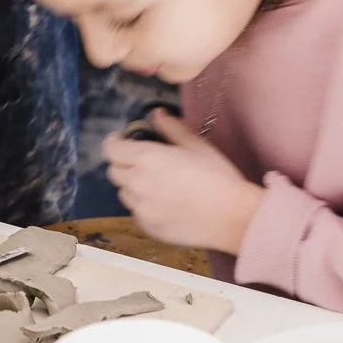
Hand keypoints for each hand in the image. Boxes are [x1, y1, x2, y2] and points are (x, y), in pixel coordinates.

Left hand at [103, 110, 264, 255]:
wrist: (232, 216)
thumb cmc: (216, 176)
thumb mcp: (195, 145)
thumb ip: (171, 128)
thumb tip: (156, 115)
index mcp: (146, 158)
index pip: (110, 149)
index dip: (115, 143)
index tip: (125, 140)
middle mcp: (137, 184)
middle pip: (113, 171)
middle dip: (123, 163)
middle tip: (144, 161)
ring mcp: (141, 209)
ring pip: (124, 194)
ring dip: (132, 186)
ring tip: (156, 184)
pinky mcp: (149, 228)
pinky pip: (137, 213)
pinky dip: (144, 206)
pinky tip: (166, 204)